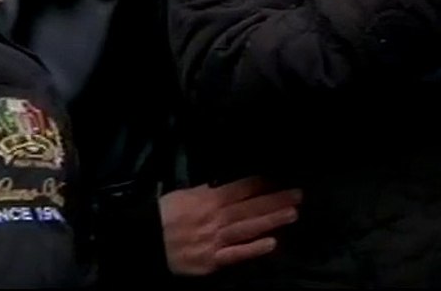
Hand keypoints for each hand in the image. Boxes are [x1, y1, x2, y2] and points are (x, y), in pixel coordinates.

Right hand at [159, 177, 301, 275]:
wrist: (142, 242)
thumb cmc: (163, 216)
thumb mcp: (184, 195)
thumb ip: (208, 191)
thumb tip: (228, 183)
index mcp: (207, 200)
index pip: (240, 189)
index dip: (262, 185)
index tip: (281, 180)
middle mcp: (214, 219)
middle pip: (250, 207)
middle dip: (275, 200)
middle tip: (299, 195)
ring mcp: (213, 241)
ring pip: (247, 229)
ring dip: (271, 220)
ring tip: (293, 213)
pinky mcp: (210, 261)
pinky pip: (234, 255)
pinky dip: (253, 249)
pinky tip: (272, 244)